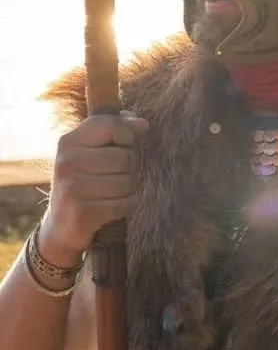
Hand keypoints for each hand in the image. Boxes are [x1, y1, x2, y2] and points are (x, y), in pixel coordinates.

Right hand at [39, 113, 148, 265]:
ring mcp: (72, 188)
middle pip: (126, 156)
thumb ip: (118, 130)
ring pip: (129, 181)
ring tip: (113, 191)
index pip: (111, 125)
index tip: (124, 144)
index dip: (128, 135)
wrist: (62, 224)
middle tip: (116, 175)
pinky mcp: (82, 213)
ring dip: (130, 188)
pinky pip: (126, 203)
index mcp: (69, 141)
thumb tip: (142, 124)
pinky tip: (112, 206)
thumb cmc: (86, 180)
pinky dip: (127, 205)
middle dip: (131, 167)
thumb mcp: (95, 150)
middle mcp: (67, 162)